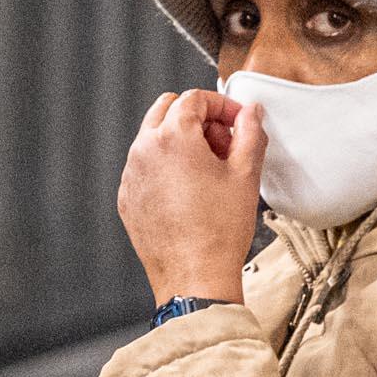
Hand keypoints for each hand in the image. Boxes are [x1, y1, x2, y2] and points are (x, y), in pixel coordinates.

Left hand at [119, 91, 263, 307]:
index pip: (194, 98)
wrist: (194, 277)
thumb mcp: (245, 175)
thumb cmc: (218, 232)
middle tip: (223, 143)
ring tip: (209, 171)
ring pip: (153, 138)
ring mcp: (130, 175)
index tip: (237, 121)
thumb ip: (250, 133)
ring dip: (181, 141)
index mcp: (171, 138)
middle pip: (167, 109)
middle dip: (198, 118)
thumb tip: (250, 113)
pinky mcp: (127, 197)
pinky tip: (189, 190)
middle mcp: (143, 151)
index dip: (222, 105)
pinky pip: (144, 166)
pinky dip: (165, 166)